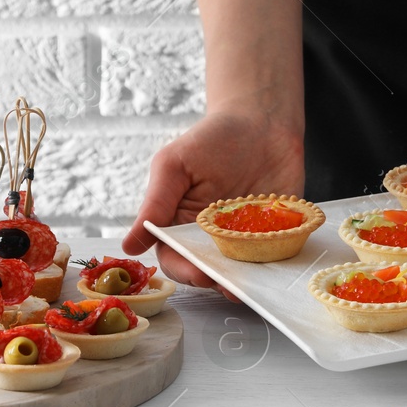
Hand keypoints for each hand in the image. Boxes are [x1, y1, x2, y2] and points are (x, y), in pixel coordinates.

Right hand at [123, 109, 305, 289]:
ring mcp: (243, 238)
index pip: (174, 257)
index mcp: (179, 223)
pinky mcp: (274, 234)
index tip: (198, 272)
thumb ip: (156, 204)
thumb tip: (128, 246)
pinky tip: (277, 268)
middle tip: (228, 284)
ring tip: (253, 284)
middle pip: (207, 270)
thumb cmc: (211, 139)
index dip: (184, 269)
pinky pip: (273, 256)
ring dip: (246, 280)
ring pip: (240, 270)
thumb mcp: (175, 165)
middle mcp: (210, 236)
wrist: (262, 121)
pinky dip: (274, 266)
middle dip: (216, 280)